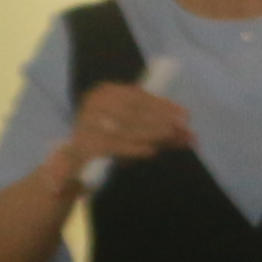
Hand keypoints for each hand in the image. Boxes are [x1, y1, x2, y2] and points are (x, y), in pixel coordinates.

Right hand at [61, 80, 196, 175]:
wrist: (71, 169)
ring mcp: (86, 121)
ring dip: (151, 131)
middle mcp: (93, 102)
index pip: (138, 96)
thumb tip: (190, 136)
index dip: (163, 105)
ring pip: (125, 125)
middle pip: (134, 110)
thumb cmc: (107, 146)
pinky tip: (150, 151)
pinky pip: (112, 144)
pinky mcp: (83, 144)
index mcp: (105, 92)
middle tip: (183, 127)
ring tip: (171, 136)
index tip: (185, 114)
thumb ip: (161, 134)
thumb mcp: (135, 136)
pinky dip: (133, 147)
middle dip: (161, 119)